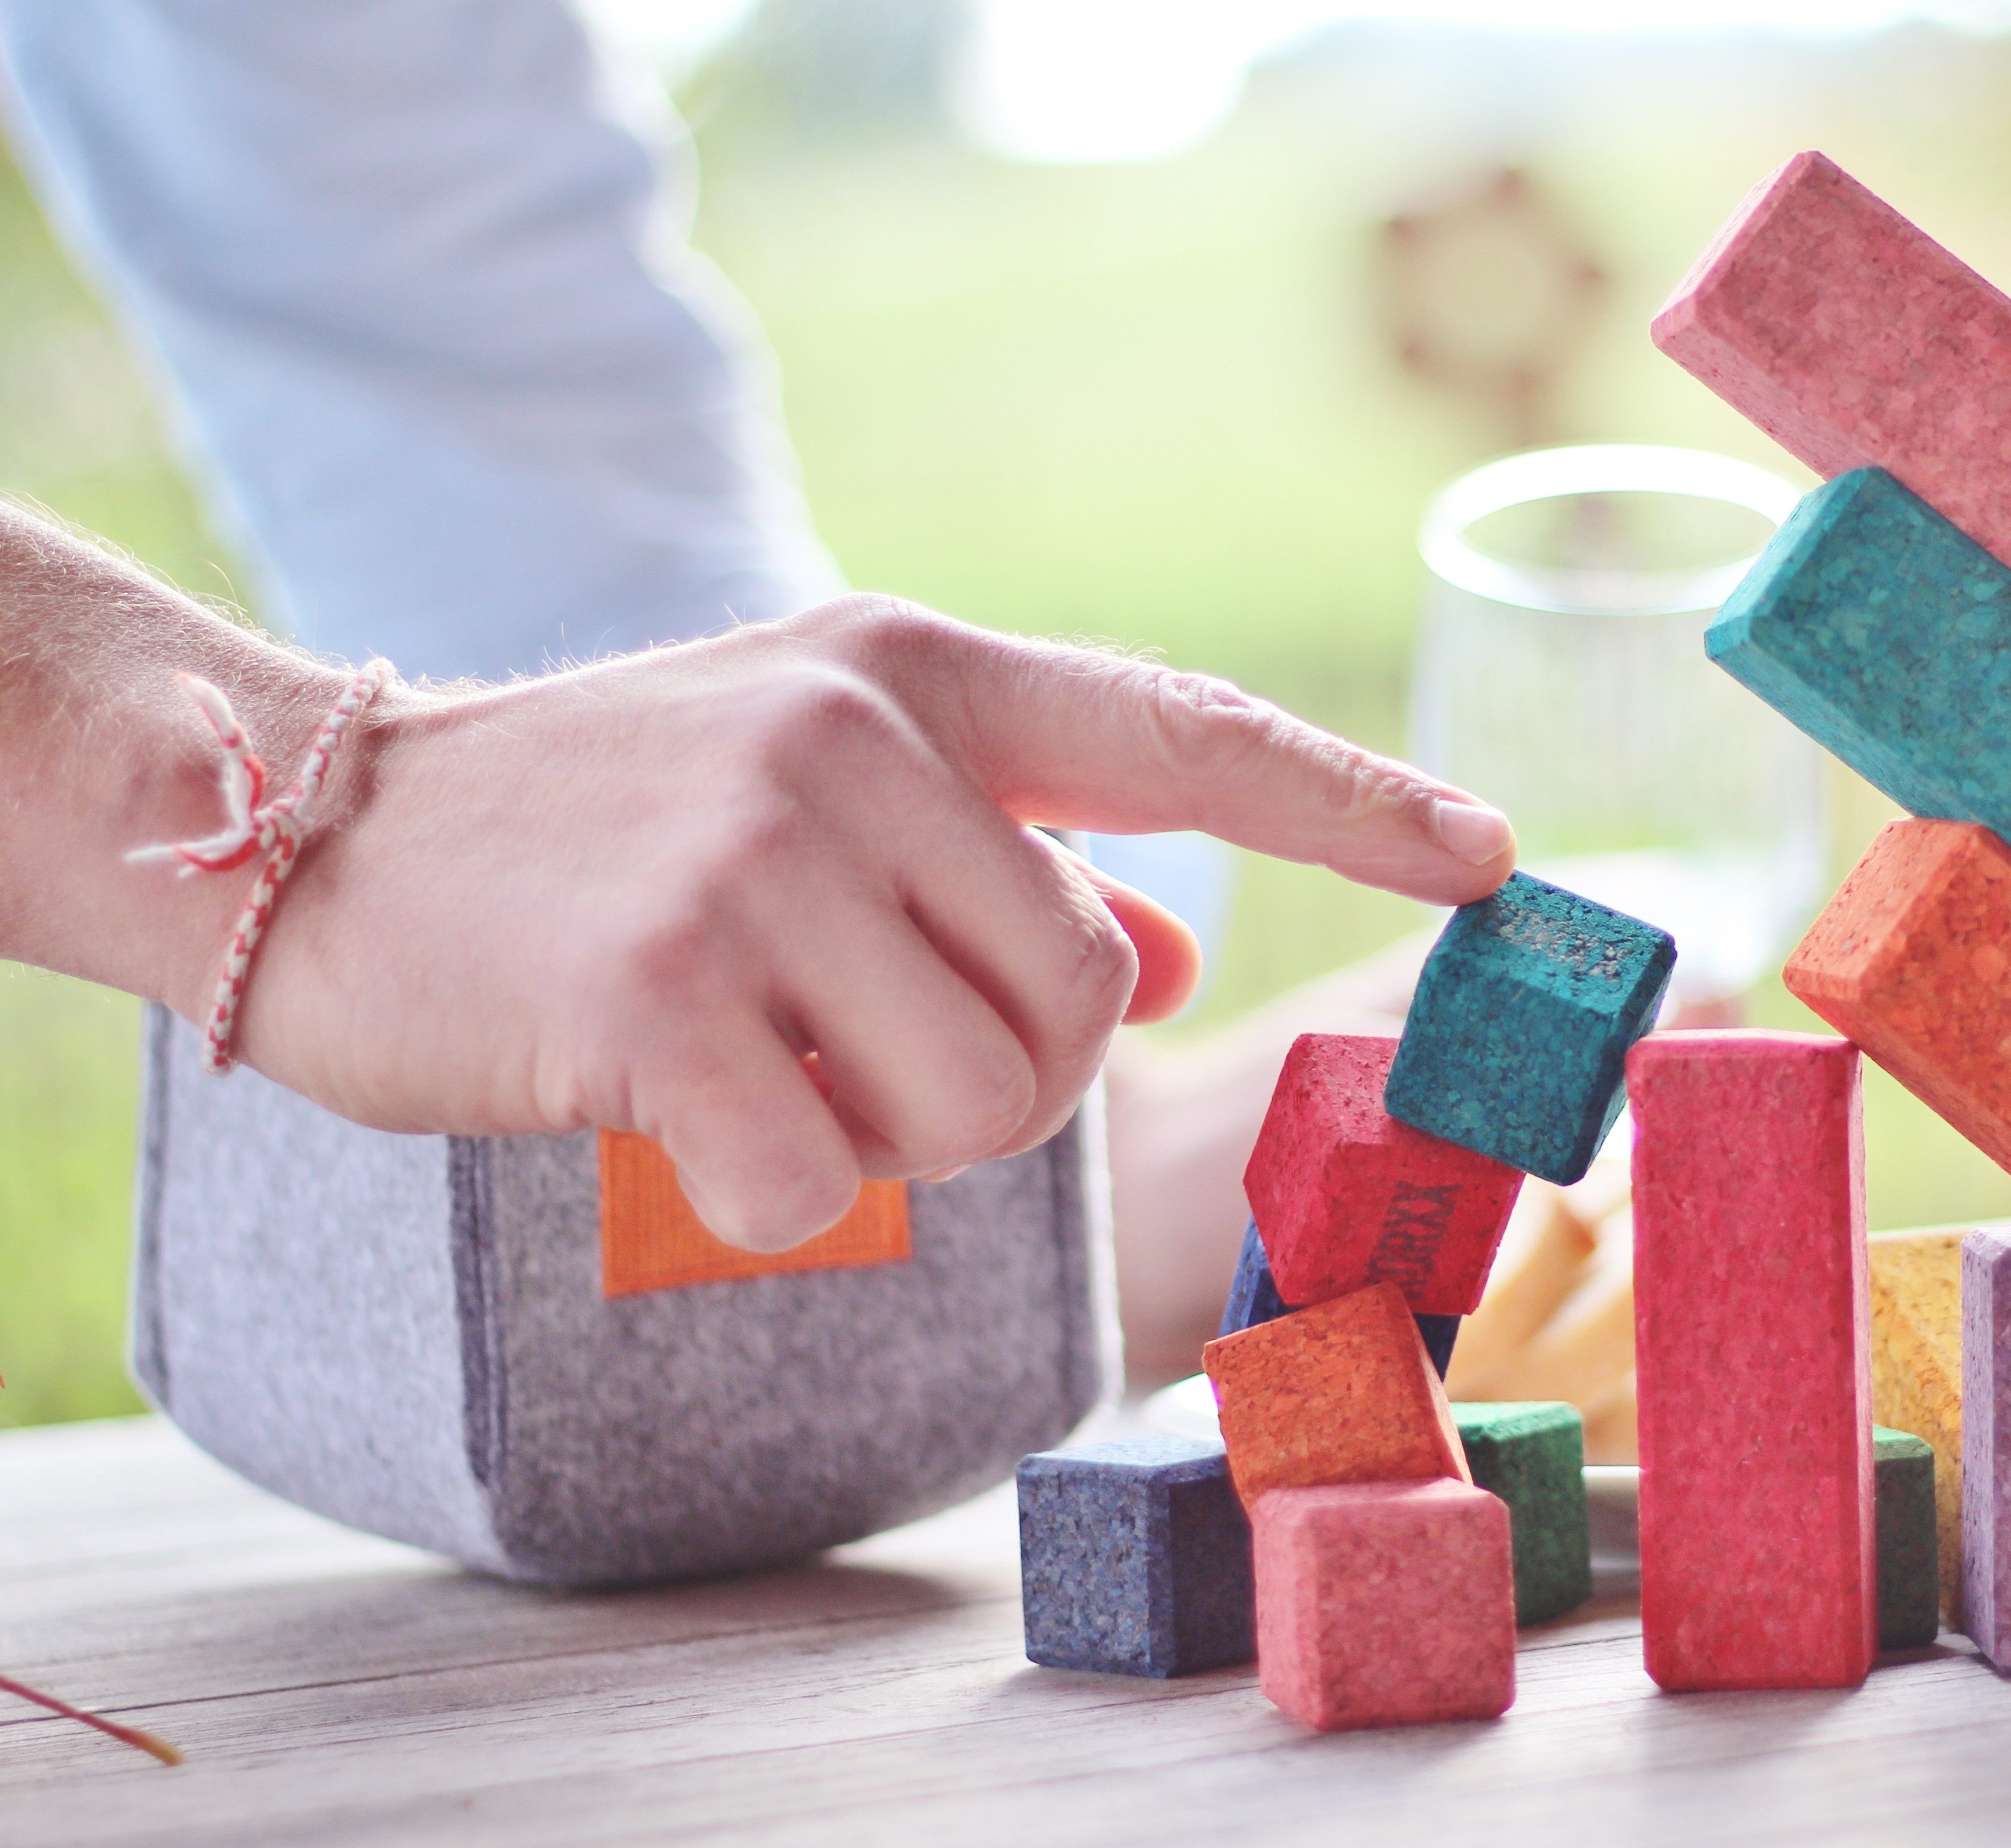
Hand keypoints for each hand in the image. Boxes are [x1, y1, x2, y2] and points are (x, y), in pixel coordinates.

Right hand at [226, 597, 1514, 1248]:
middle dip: (1001, 1065)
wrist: (325, 833)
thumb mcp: (821, 792)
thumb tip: (1174, 959)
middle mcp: (857, 738)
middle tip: (845, 1034)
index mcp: (919, 677)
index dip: (1355, 805)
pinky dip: (774, 1189)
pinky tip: (671, 1100)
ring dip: (893, 1129)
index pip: (1186, 735)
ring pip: (986, 1101)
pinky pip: (831, 1181)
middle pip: (1087, 1001)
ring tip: (759, 1053)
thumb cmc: (609, 833)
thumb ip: (1011, 864)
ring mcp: (756, 855)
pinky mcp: (659, 988)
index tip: (1499, 863)